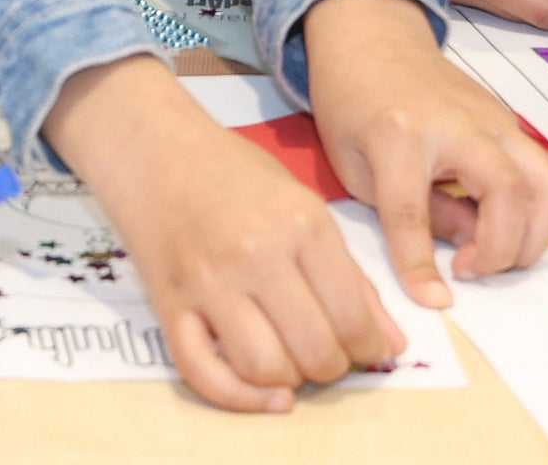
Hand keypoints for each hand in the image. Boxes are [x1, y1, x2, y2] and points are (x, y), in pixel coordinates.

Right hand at [43, 55, 403, 413]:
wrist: (158, 150)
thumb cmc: (235, 173)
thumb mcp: (303, 204)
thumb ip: (350, 274)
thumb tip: (390, 342)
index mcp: (302, 222)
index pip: (352, 314)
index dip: (368, 348)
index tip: (368, 351)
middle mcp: (258, 254)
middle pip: (314, 349)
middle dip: (332, 369)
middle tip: (329, 357)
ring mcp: (210, 282)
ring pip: (265, 368)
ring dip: (289, 382)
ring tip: (294, 364)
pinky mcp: (170, 304)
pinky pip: (204, 373)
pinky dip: (240, 398)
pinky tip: (264, 394)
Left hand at [306, 0, 547, 302]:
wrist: (373, 38)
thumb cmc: (352, 102)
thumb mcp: (354, 165)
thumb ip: (406, 213)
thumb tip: (463, 250)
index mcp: (399, 134)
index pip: (412, 211)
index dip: (421, 264)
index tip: (435, 301)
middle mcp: (458, 124)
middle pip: (506, 192)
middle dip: (500, 250)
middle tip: (469, 271)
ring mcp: (493, 118)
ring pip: (546, 182)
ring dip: (534, 234)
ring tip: (497, 256)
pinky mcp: (510, 120)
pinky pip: (543, 172)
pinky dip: (537, 211)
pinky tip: (502, 226)